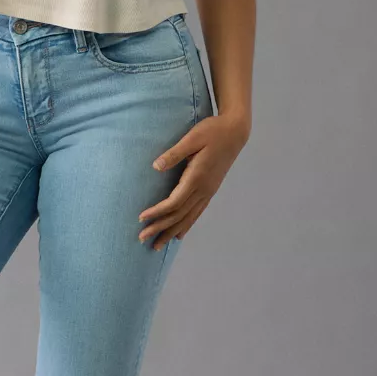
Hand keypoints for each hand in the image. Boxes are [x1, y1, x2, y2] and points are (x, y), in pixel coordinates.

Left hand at [138, 112, 248, 250]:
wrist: (235, 132)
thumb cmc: (212, 131)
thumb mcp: (192, 138)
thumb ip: (174, 153)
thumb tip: (155, 167)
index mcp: (197, 177)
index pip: (174, 202)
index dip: (157, 212)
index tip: (141, 218)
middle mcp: (203, 189)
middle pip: (179, 215)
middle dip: (160, 228)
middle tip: (142, 239)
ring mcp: (208, 191)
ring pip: (188, 218)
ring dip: (171, 232)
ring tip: (157, 244)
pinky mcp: (211, 189)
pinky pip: (197, 213)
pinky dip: (186, 225)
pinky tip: (179, 234)